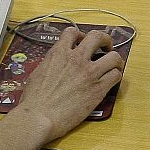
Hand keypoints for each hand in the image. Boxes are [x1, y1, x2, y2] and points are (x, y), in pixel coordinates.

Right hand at [13, 27, 125, 142]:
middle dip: (105, 40)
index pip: (73, 32)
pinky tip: (111, 81)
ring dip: (115, 59)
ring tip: (113, 65)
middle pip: (98, 37)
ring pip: (114, 56)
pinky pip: (116, 75)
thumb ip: (50, 64)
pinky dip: (116, 76)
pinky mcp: (98, 89)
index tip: (83, 41)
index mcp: (59, 53)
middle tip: (105, 47)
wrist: (39, 117)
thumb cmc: (33, 100)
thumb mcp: (37, 73)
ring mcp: (89, 73)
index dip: (81, 35)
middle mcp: (76, 59)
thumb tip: (53, 65)